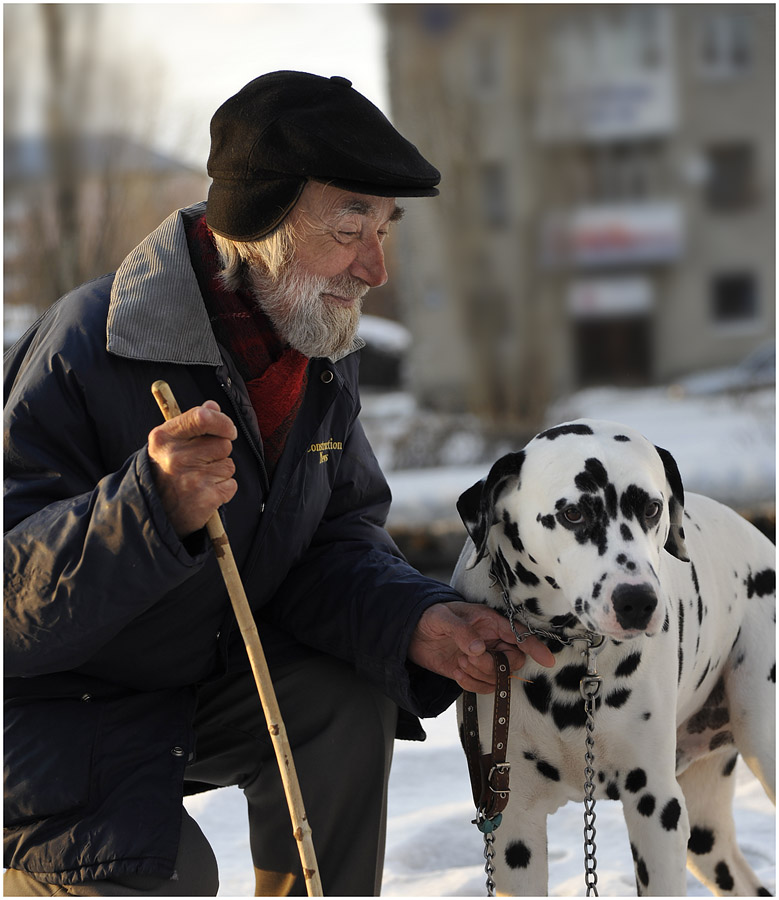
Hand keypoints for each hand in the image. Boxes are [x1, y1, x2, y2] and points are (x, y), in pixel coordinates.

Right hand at [148, 400, 237, 537]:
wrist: (154, 512)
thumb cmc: (166, 472)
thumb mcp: (168, 444)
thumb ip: (192, 423)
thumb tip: (213, 406)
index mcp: (165, 437)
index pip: (202, 417)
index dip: (222, 422)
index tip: (229, 430)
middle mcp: (176, 456)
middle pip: (223, 443)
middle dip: (219, 452)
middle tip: (200, 464)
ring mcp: (191, 478)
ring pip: (229, 464)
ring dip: (220, 472)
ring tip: (200, 479)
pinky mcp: (205, 498)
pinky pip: (231, 484)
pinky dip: (223, 489)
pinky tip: (205, 493)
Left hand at [408, 601, 554, 692]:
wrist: (410, 631)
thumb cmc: (429, 615)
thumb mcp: (443, 618)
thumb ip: (462, 631)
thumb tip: (478, 648)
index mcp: (490, 621)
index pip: (519, 634)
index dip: (534, 646)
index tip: (547, 660)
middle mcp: (491, 640)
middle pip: (514, 660)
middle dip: (496, 665)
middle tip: (471, 659)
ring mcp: (482, 658)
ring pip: (500, 677)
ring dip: (482, 675)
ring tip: (460, 663)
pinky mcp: (471, 673)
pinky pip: (484, 686)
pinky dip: (472, 685)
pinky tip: (458, 674)